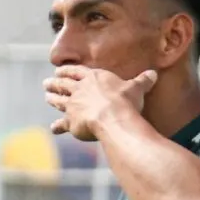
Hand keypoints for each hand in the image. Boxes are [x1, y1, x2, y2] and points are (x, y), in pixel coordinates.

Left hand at [43, 66, 157, 140]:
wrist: (114, 118)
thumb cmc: (125, 101)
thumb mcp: (136, 88)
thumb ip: (143, 81)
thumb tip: (154, 74)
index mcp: (93, 77)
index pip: (77, 71)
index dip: (68, 71)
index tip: (60, 70)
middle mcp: (80, 89)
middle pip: (63, 84)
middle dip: (55, 82)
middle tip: (47, 82)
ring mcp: (73, 105)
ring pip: (58, 100)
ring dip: (51, 98)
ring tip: (46, 96)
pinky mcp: (71, 121)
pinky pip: (62, 124)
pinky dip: (57, 126)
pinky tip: (53, 129)